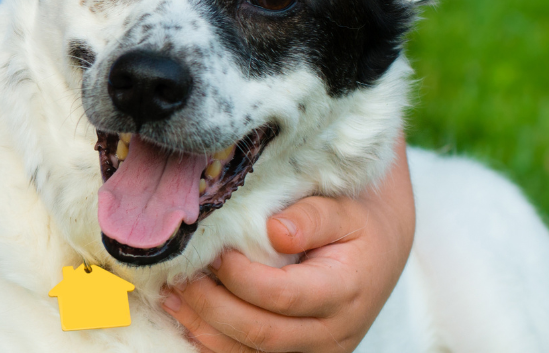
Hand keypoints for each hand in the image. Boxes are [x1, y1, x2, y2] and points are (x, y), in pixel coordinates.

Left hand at [162, 135, 414, 352]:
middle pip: (261, 331)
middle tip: (180, 276)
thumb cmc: (355, 227)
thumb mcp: (343, 210)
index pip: (283, 295)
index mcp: (345, 291)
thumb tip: (274, 231)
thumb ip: (311, 217)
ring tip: (172, 296)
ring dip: (204, 327)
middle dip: (211, 305)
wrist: (377, 256)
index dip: (240, 277)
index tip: (215, 251)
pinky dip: (212, 341)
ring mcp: (314, 352)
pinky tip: (187, 316)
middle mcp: (332, 332)